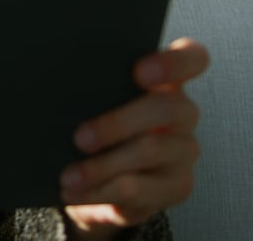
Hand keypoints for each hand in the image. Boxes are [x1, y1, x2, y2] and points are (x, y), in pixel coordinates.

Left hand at [58, 37, 208, 235]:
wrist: (102, 179)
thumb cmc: (97, 124)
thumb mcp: (95, 102)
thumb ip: (94, 88)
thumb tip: (60, 89)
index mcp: (167, 80)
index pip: (192, 58)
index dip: (173, 62)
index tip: (139, 71)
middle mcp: (183, 112)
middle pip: (166, 107)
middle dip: (118, 122)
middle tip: (80, 138)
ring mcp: (184, 150)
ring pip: (149, 151)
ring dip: (101, 165)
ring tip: (68, 176)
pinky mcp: (177, 186)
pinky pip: (139, 189)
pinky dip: (101, 191)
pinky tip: (77, 192)